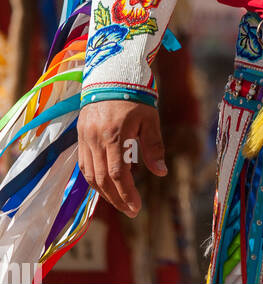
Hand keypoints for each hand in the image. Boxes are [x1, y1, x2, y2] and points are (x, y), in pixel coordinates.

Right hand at [78, 100, 166, 217]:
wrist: (112, 73)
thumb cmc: (136, 94)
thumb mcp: (150, 119)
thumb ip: (154, 146)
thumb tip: (161, 172)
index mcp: (115, 134)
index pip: (118, 174)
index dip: (126, 194)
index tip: (136, 208)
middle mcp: (96, 139)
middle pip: (102, 179)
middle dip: (116, 199)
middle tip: (130, 211)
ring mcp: (85, 137)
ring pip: (90, 174)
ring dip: (103, 192)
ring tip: (119, 202)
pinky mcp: (80, 134)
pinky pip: (83, 164)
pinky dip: (93, 178)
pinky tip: (104, 185)